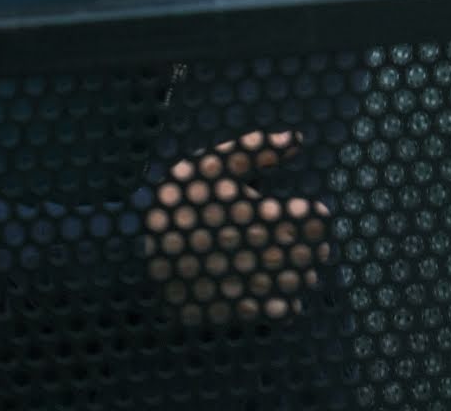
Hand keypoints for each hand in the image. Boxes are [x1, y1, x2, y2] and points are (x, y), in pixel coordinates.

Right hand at [143, 131, 328, 327]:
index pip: (314, 221)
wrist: (136, 247)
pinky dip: (286, 302)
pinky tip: (276, 291)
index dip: (314, 216)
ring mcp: (249, 284)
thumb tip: (297, 138)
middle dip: (312, 246)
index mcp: (261, 215)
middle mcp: (261, 252)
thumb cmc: (183, 199)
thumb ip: (258, 148)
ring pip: (299, 284)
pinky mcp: (236, 309)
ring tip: (290, 265)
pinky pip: (279, 312)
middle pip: (311, 255)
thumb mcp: (216, 163)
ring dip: (302, 274)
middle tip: (301, 240)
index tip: (306, 212)